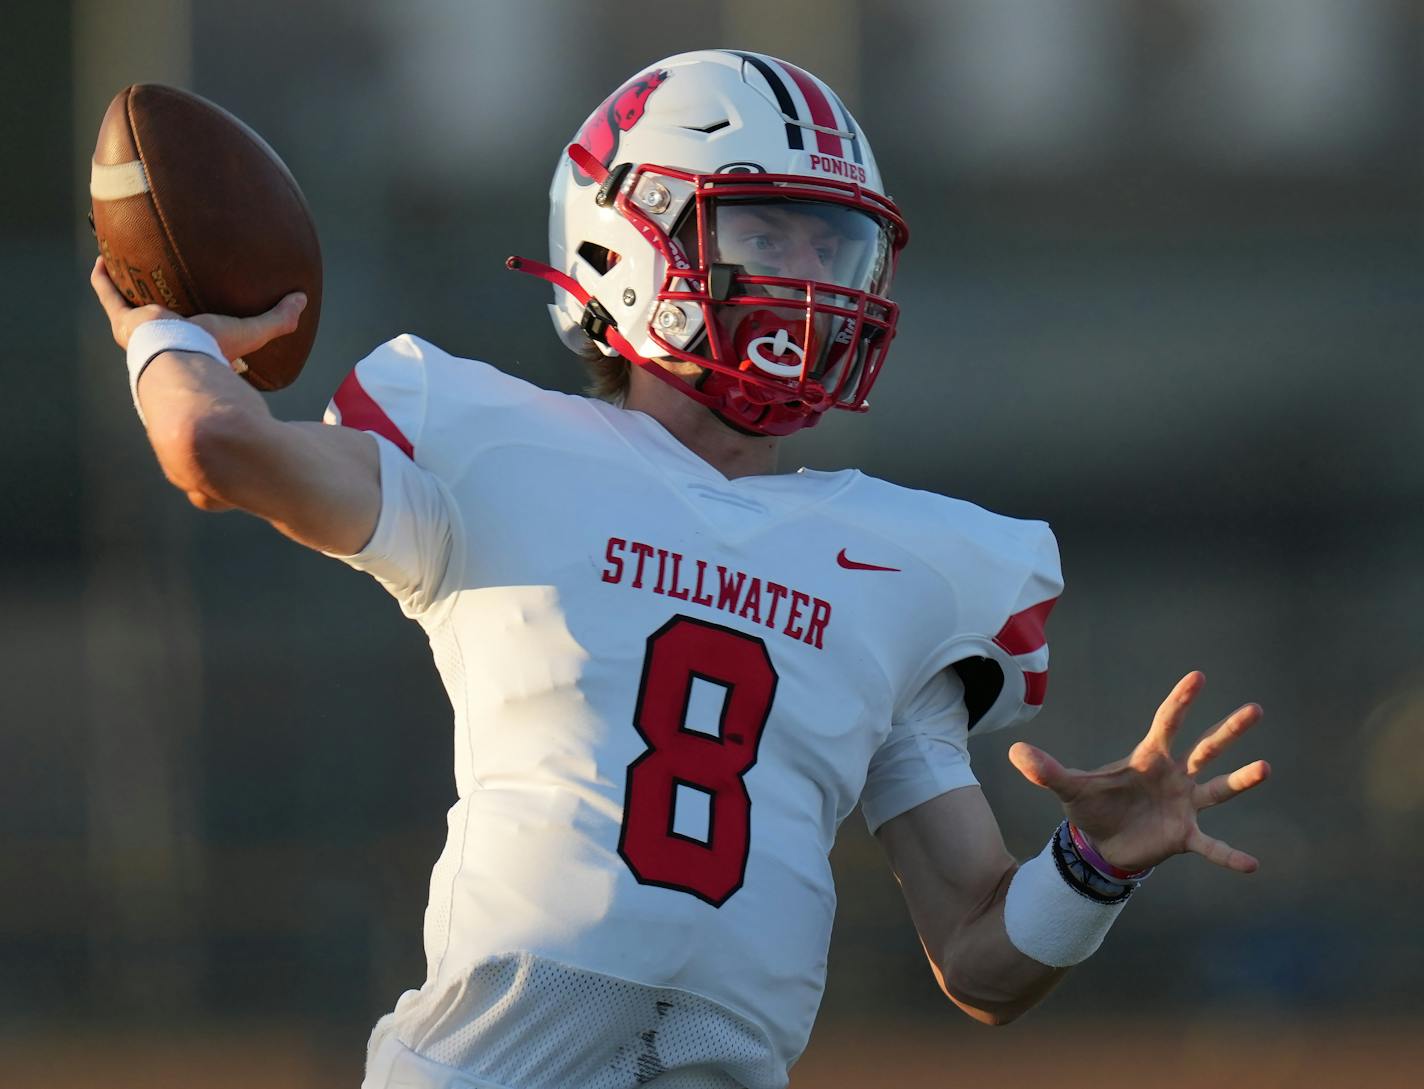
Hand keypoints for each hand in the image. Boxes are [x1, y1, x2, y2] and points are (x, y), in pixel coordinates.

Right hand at [89, 256, 305, 361]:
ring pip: (132, 305)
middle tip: (162, 278)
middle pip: (163, 319)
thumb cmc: (216, 349)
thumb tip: (302, 300)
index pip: (199, 334)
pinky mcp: (125, 321)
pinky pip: (109, 295)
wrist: (180, 358)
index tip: (204, 307)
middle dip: (160, 302)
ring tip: (129, 265)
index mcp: (196, 347)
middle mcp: (167, 342)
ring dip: (130, 287)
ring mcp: (143, 332)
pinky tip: (103, 259)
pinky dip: (104, 279)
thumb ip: (280, 319)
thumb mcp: (253, 331)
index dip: (202, 323)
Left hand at [1008, 671, 1269, 874]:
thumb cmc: (1091, 807)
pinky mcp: (1184, 835)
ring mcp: (1183, 804)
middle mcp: (1174, 776)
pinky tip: (1252, 864)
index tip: (1198, 677)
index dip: (1180, 701)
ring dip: (1241, 780)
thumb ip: (1045, 770)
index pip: (1167, 722)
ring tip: (1264, 768)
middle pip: (1206, 748)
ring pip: (1219, 788)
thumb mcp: (1068, 787)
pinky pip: (1212, 846)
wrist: (1100, 845)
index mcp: (1148, 757)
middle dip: (1228, 731)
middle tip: (1255, 710)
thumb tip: (1013, 752)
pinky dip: (1229, 855)